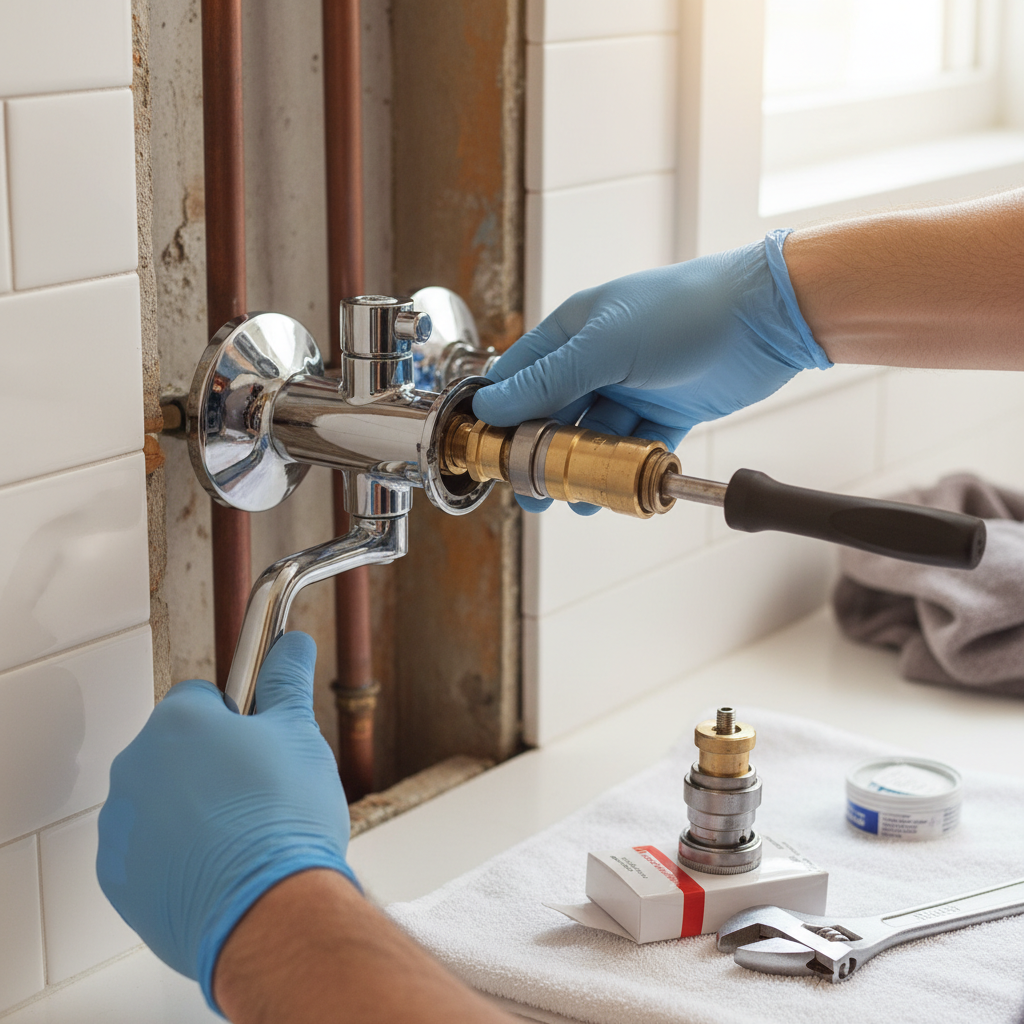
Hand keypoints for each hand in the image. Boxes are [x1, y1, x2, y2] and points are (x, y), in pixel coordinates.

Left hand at [97, 632, 354, 1012]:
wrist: (268, 910)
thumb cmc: (284, 817)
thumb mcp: (299, 734)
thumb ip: (286, 681)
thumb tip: (292, 645)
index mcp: (177, 722)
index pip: (200, 697)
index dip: (237, 717)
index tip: (261, 742)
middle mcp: (134, 765)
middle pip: (176, 749)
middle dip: (212, 763)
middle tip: (260, 790)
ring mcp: (120, 825)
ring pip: (160, 800)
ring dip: (192, 808)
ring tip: (244, 835)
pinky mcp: (118, 878)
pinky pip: (148, 850)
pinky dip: (177, 855)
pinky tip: (220, 867)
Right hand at [472, 229, 829, 512]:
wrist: (766, 318)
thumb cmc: (686, 310)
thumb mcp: (604, 346)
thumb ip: (547, 381)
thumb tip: (492, 407)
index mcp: (574, 331)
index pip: (521, 376)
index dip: (503, 415)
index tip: (491, 452)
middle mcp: (599, 358)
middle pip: (556, 414)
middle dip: (543, 454)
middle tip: (534, 490)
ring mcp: (634, 385)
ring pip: (596, 437)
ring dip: (584, 468)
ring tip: (578, 498)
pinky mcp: (668, 410)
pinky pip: (637, 447)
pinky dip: (627, 469)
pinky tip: (619, 489)